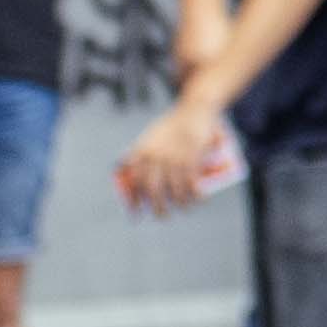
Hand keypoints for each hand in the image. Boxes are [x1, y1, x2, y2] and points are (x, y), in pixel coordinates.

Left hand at [115, 100, 228, 215]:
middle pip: (153, 189)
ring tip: (183, 208)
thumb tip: (128, 170)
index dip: (135, 197)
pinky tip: (198, 200)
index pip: (134, 179)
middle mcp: (156, 156)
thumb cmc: (171, 125)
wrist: (194, 111)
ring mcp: (174, 158)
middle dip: (158, 206)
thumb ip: (140, 152)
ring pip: (174, 188)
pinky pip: (192, 182)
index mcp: (142, 151)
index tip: (137, 211)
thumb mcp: (150, 136)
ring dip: (180, 202)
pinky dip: (196, 194)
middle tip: (162, 215)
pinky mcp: (192, 158)